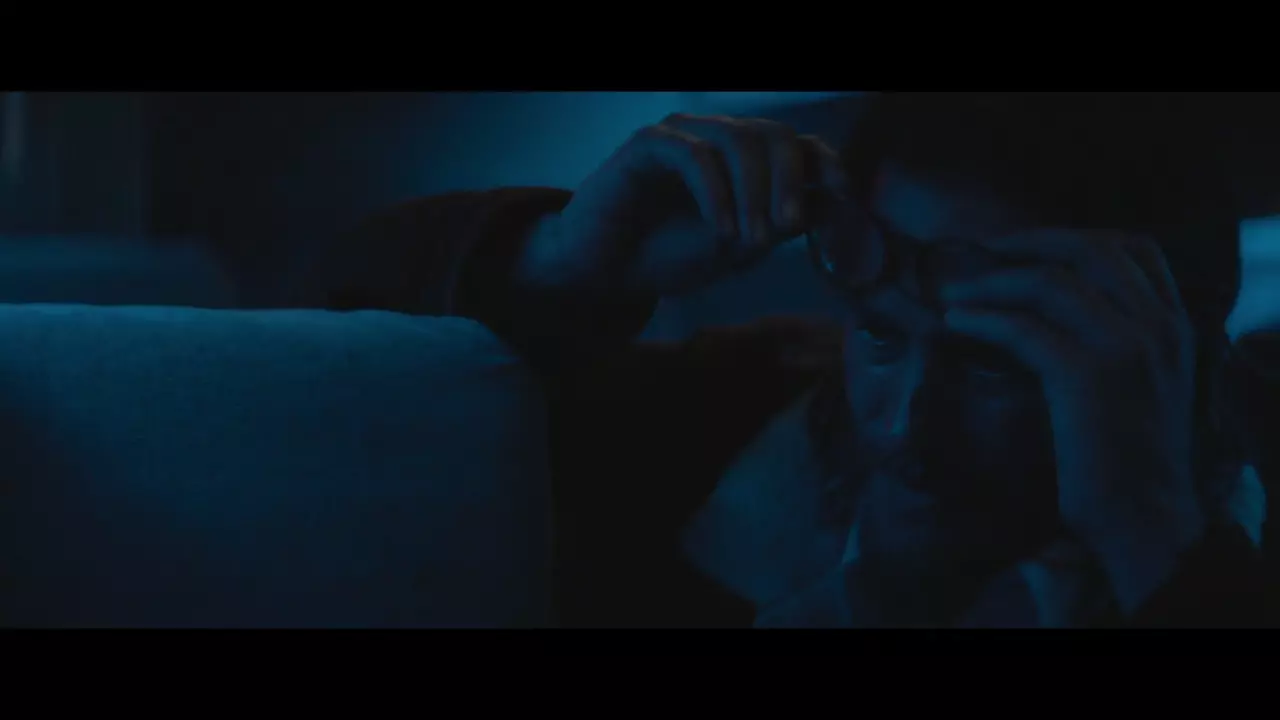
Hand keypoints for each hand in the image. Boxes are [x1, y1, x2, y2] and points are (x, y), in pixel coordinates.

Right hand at [517, 114, 875, 297]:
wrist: (606, 272)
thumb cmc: (669, 254)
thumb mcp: (741, 245)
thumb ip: (783, 223)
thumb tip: (836, 203)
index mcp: (744, 159)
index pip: (798, 144)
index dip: (826, 163)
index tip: (844, 193)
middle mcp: (717, 136)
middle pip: (776, 136)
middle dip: (788, 183)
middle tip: (784, 230)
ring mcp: (683, 135)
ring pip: (739, 140)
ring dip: (752, 193)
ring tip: (747, 240)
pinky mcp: (648, 144)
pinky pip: (696, 154)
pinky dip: (716, 195)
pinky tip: (719, 231)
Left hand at [939, 230, 1204, 613]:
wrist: (1146, 518)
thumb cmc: (1131, 462)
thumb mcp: (1142, 387)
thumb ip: (1118, 344)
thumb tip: (1049, 316)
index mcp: (1174, 325)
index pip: (1136, 248)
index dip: (1076, 236)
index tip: (1028, 244)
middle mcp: (1156, 325)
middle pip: (1090, 250)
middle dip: (1029, 242)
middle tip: (983, 251)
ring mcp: (1125, 346)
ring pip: (1050, 282)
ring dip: (994, 281)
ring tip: (954, 293)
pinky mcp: (1087, 375)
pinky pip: (1023, 328)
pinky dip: (983, 319)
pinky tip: (955, 323)